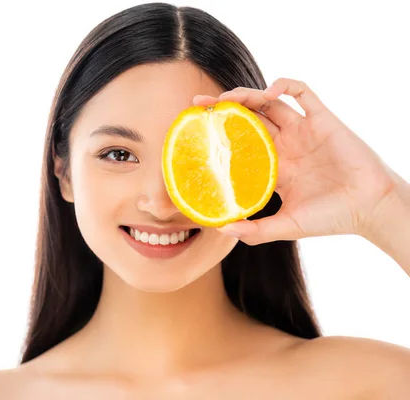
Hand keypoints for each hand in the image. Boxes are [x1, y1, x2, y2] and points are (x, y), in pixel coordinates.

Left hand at [193, 78, 398, 245]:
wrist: (370, 208)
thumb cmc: (330, 218)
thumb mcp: (286, 226)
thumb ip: (255, 231)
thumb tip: (222, 228)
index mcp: (274, 166)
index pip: (239, 144)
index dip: (218, 136)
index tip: (197, 131)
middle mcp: (285, 145)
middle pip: (248, 118)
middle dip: (224, 108)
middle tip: (199, 103)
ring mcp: (302, 130)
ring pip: (269, 102)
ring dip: (247, 95)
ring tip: (226, 97)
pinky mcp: (322, 119)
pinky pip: (302, 93)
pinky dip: (285, 85)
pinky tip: (268, 91)